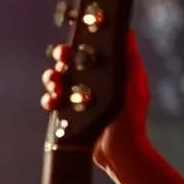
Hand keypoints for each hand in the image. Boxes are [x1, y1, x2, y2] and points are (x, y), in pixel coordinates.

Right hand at [42, 33, 148, 171]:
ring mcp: (78, 99)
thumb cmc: (132, 118)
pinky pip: (52, 102)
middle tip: (60, 61)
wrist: (118, 151)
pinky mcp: (67, 114)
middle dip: (61, 60)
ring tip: (55, 85)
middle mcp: (91, 84)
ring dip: (52, 80)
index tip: (71, 43)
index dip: (77, 46)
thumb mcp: (134, 85)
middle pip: (69, 64)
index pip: (88, 53)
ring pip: (57, 81)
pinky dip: (49, 100)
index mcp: (107, 75)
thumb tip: (127, 33)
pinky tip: (52, 102)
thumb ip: (129, 61)